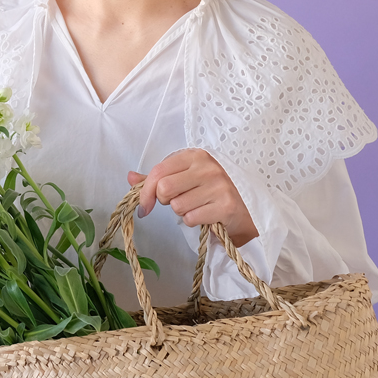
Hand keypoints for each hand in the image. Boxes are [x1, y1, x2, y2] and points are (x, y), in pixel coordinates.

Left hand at [127, 148, 258, 246]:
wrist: (247, 207)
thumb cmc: (211, 191)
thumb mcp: (185, 178)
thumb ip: (157, 177)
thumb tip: (130, 176)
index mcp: (194, 156)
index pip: (158, 172)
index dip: (145, 192)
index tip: (145, 206)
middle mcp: (207, 167)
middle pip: (164, 189)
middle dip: (165, 201)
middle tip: (177, 202)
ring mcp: (218, 185)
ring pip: (177, 206)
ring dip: (182, 212)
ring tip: (197, 207)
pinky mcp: (225, 206)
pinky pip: (191, 219)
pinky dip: (194, 222)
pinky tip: (206, 215)